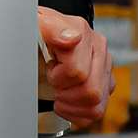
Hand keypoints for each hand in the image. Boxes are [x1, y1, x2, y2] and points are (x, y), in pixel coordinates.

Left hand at [38, 6, 113, 127]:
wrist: (33, 38)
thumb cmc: (32, 32)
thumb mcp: (33, 25)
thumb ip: (51, 28)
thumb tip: (72, 38)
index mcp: (81, 32)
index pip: (77, 72)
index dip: (57, 76)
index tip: (49, 68)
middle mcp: (98, 49)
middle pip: (91, 91)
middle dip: (65, 92)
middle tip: (52, 83)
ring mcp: (104, 68)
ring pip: (96, 105)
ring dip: (71, 105)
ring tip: (58, 92)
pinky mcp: (105, 84)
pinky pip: (96, 112)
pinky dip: (76, 113)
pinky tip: (65, 101)